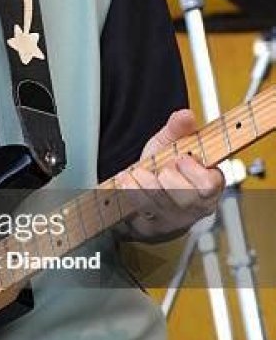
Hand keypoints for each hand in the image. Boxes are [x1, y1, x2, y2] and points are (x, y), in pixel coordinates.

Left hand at [116, 109, 223, 240]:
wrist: (142, 190)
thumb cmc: (163, 168)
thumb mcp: (171, 145)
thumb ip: (178, 129)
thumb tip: (186, 115)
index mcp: (209, 183)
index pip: (212, 183)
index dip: (196, 172)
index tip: (182, 158)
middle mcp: (195, 204)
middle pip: (188, 198)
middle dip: (171, 179)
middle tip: (163, 168)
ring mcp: (174, 217)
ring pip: (163, 204)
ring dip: (147, 183)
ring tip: (139, 171)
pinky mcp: (153, 225)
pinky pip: (142, 210)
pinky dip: (131, 191)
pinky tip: (126, 179)